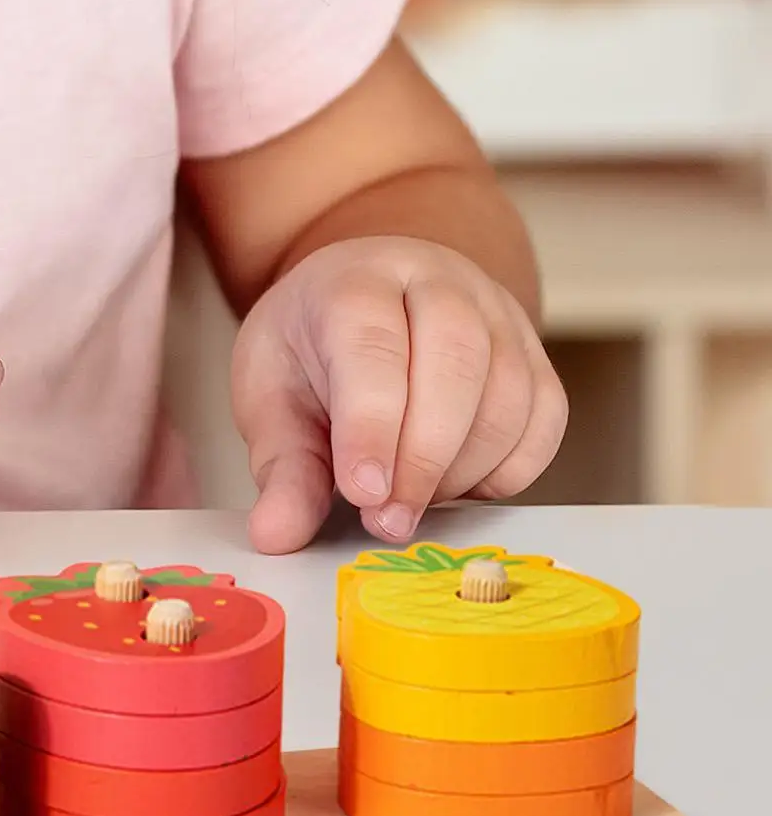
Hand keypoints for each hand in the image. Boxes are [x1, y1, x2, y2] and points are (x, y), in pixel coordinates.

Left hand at [229, 237, 567, 554]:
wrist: (361, 306)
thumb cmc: (310, 350)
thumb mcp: (270, 398)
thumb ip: (282, 467)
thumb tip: (276, 533)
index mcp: (356, 282)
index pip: (373, 349)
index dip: (372, 428)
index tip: (363, 494)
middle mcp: (438, 284)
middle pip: (457, 363)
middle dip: (423, 458)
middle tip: (388, 520)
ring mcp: (497, 314)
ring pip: (509, 396)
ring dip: (462, 469)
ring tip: (409, 500)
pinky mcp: (535, 355)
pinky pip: (544, 419)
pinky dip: (508, 469)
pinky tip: (456, 484)